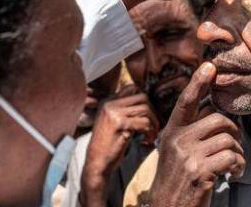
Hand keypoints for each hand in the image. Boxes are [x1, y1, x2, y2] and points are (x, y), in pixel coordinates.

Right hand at [81, 86, 158, 206]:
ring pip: (146, 109)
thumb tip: (147, 102)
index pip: (132, 87)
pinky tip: (147, 140)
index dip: (145, 99)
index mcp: (107, 101)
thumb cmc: (108, 145)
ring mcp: (114, 113)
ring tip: (152, 134)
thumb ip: (124, 110)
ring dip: (154, 123)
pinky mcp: (120, 124)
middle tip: (154, 125)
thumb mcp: (113, 122)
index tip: (149, 114)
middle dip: (153, 111)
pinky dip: (150, 132)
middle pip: (142, 97)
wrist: (96, 163)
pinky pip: (144, 123)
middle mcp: (109, 104)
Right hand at [147, 62, 245, 206]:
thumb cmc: (177, 182)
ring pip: (228, 139)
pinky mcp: (200, 171)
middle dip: (233, 133)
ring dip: (237, 153)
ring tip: (233, 165)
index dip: (198, 82)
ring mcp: (188, 156)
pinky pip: (231, 157)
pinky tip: (232, 174)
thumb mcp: (176, 153)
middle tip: (234, 148)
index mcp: (172, 133)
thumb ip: (190, 133)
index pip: (186, 101)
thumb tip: (213, 113)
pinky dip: (238, 166)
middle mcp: (177, 140)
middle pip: (218, 120)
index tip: (209, 66)